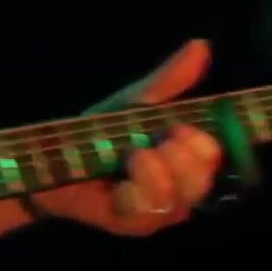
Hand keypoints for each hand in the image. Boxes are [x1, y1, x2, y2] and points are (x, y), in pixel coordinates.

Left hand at [27, 39, 224, 235]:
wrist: (56, 155)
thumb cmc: (104, 129)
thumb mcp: (137, 100)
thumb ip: (170, 79)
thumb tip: (201, 45)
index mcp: (188, 161)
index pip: (215, 158)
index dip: (203, 144)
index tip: (178, 126)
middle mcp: (181, 191)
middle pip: (200, 181)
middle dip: (179, 156)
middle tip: (154, 140)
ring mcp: (157, 213)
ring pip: (174, 198)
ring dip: (153, 170)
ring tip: (133, 155)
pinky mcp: (131, 225)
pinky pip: (144, 212)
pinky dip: (134, 188)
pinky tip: (120, 178)